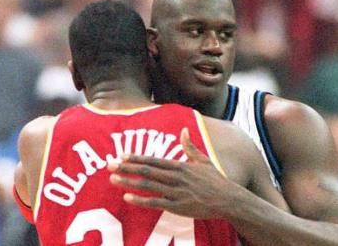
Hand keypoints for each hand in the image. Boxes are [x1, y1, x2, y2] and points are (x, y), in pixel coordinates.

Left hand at [108, 128, 236, 218]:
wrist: (228, 199)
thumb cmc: (215, 180)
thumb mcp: (203, 160)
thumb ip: (190, 146)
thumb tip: (183, 130)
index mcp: (180, 165)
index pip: (154, 160)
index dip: (137, 158)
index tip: (122, 155)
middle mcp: (176, 177)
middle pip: (147, 171)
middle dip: (127, 168)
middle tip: (109, 165)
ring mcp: (176, 192)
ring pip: (148, 185)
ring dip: (129, 182)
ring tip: (113, 179)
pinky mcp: (177, 206)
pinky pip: (155, 203)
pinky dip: (140, 200)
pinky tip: (127, 198)